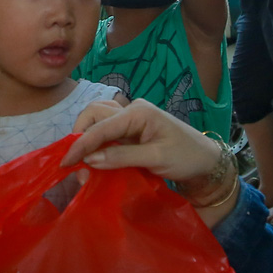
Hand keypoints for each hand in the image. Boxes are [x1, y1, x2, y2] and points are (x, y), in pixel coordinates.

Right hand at [63, 99, 236, 225]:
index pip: (101, 126)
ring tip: (82, 161)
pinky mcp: (132, 130)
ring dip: (87, 137)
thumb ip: (122, 157)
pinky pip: (107, 131)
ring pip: (98, 120)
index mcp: (139, 112)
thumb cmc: (187, 157)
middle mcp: (132, 110)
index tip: (65, 162)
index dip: (80, 144)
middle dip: (80, 135)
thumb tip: (90, 160)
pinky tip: (93, 158)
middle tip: (75, 162)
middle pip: (94, 113)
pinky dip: (96, 142)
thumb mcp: (156, 159)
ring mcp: (131, 119)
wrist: (207, 161)